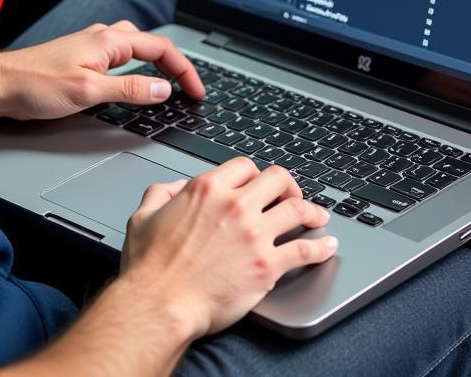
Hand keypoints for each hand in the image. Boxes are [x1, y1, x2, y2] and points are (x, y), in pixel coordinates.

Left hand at [0, 21, 205, 120]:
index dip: (184, 70)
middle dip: (175, 64)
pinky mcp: (82, 59)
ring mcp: (92, 47)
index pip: (161, 48)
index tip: (196, 91)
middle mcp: (103, 37)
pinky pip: (120, 59)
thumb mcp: (90, 92)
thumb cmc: (35, 84)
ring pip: (136, 49)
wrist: (0, 86)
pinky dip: (137, 69)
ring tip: (170, 85)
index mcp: (110, 40)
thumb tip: (163, 90)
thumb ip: (131, 90)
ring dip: (157, 64)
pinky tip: (134, 83)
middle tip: (189, 89)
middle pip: (152, 45)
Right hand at [119, 158, 337, 338]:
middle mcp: (235, 205)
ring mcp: (254, 234)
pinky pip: (304, 250)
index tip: (259, 185)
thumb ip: (161, 194)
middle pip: (278, 178)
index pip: (245, 166)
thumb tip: (175, 189)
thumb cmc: (150, 267)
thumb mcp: (143, 216)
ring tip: (319, 217)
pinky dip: (320, 247)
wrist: (160, 304)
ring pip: (297, 209)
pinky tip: (326, 247)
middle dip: (288, 185)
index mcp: (208, 189)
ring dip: (312, 211)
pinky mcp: (266, 265)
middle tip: (291, 196)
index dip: (254, 174)